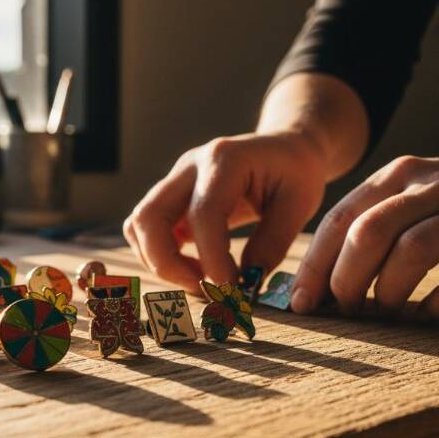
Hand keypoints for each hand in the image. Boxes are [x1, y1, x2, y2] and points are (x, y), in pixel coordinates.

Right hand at [124, 131, 326, 292]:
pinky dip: (159, 256)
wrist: (284, 148)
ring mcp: (174, 181)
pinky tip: (194, 269)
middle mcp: (189, 166)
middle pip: (149, 217)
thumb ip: (273, 242)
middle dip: (168, 264)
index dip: (211, 258)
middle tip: (205, 289)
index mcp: (224, 160)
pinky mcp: (170, 198)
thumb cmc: (295, 172)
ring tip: (201, 281)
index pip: (203, 214)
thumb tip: (246, 282)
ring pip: (138, 225)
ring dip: (160, 262)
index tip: (231, 289)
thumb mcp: (300, 203)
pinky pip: (145, 230)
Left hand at [291, 153, 438, 317]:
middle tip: (345, 310)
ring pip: (412, 252)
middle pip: (368, 234)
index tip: (300, 304)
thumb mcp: (412, 197)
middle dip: (345, 280)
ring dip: (389, 293)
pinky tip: (428, 314)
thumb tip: (315, 283)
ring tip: (385, 312)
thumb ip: (369, 227)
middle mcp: (432, 187)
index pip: (339, 220)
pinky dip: (438, 305)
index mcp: (398, 176)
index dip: (314, 266)